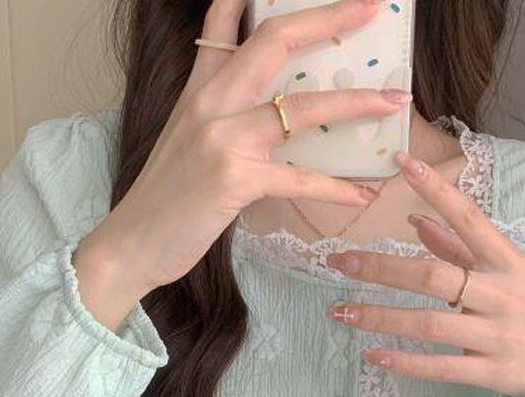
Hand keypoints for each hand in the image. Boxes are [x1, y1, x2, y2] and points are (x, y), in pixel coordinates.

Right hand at [87, 0, 412, 297]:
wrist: (131, 244)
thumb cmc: (163, 200)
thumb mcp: (186, 143)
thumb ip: (220, 118)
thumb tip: (269, 117)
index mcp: (198, 90)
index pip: (224, 22)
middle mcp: (210, 103)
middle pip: (275, 41)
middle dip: (328, 19)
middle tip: (370, 8)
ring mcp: (223, 139)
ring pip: (301, 108)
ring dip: (355, 103)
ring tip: (392, 102)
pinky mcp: (235, 181)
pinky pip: (299, 179)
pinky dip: (336, 190)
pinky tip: (361, 196)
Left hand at [324, 151, 524, 396]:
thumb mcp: (507, 268)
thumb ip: (459, 245)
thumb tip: (414, 219)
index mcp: (505, 260)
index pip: (467, 217)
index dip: (436, 189)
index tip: (401, 164)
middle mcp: (499, 294)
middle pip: (432, 275)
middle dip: (381, 267)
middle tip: (338, 261)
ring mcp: (494, 334)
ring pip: (428, 323)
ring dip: (379, 317)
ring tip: (341, 312)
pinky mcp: (490, 371)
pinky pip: (440, 367)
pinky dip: (404, 362)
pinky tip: (372, 355)